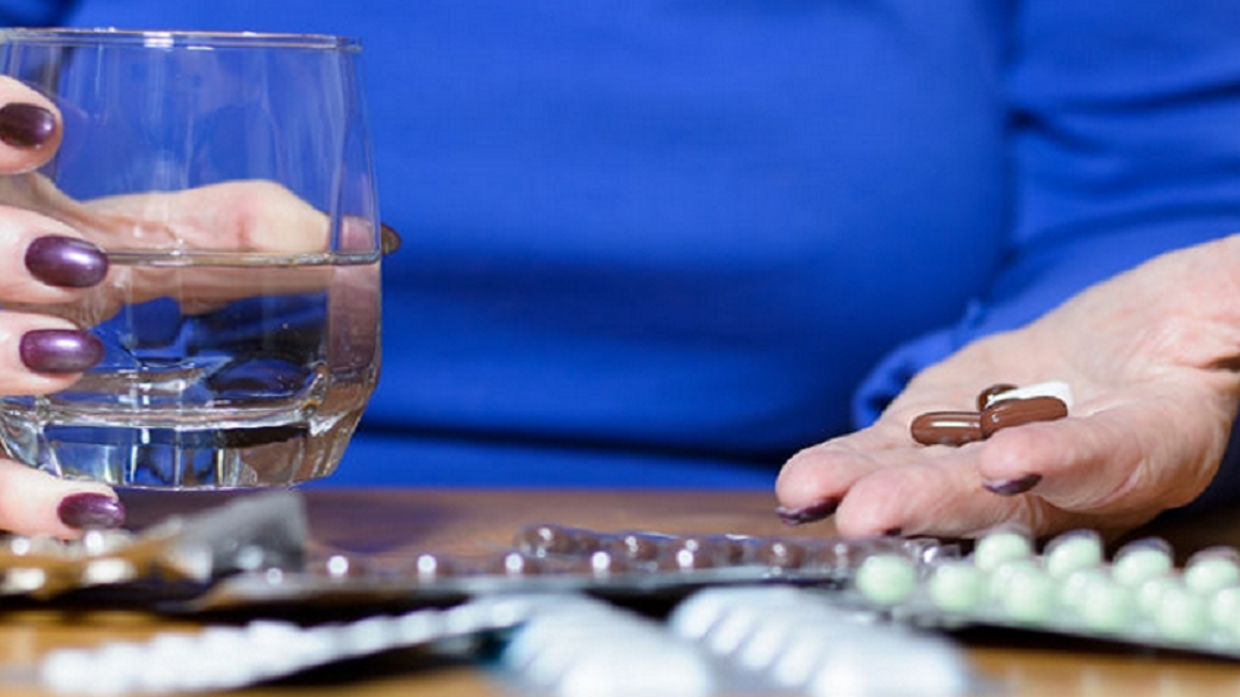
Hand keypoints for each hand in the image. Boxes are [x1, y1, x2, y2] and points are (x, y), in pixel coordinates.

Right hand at [0, 76, 381, 536]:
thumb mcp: (150, 241)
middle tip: (76, 262)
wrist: (62, 345)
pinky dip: (25, 500)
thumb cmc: (102, 282)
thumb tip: (347, 240)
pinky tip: (91, 505)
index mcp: (14, 213)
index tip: (45, 128)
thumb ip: (231, 226)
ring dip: (2, 352)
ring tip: (70, 352)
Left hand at [776, 233, 1239, 540]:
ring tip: (809, 498)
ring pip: (938, 483)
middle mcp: (1074, 474)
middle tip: (870, 517)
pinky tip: (803, 484)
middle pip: (1004, 498)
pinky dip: (853, 469)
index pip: (1115, 457)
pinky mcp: (948, 435)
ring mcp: (1000, 457)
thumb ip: (1229, 302)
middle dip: (935, 506)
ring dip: (873, 493)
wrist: (1132, 337)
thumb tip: (1236, 294)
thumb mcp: (1222, 302)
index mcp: (1159, 438)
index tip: (1009, 465)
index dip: (1063, 464)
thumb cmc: (1193, 317)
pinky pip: (900, 457)